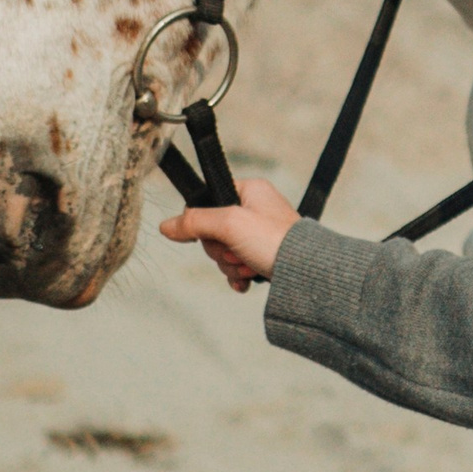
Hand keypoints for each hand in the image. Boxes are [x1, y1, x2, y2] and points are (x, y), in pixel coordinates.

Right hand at [159, 175, 299, 292]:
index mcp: (250, 190)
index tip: (213, 233)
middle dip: (221, 249)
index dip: (204, 222)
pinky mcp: (264, 255)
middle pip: (214, 231)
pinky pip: (237, 265)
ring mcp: (260, 234)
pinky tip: (247, 281)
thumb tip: (166, 226)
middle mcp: (256, 209)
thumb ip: (195, 222)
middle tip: (237, 251)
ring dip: (231, 264)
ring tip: (250, 264)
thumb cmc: (274, 240)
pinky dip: (239, 275)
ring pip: (224, 251)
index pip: (209, 200)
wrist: (306, 272)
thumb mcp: (229, 223)